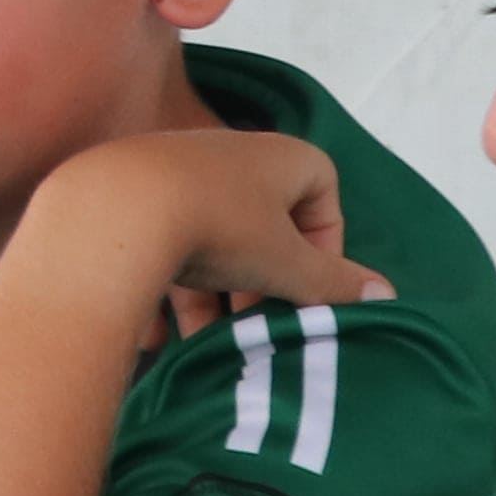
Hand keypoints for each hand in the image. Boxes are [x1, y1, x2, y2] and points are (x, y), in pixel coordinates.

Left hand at [23, 129, 388, 341]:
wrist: (110, 210)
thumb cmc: (217, 227)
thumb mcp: (286, 263)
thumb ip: (334, 283)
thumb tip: (385, 295)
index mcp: (279, 155)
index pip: (322, 193)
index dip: (324, 246)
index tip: (308, 289)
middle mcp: (228, 153)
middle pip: (263, 224)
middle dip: (263, 283)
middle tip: (258, 328)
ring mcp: (176, 169)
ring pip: (211, 240)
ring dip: (216, 295)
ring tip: (210, 342)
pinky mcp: (130, 194)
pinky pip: (162, 243)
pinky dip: (169, 287)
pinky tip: (161, 336)